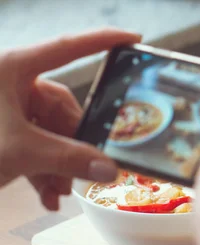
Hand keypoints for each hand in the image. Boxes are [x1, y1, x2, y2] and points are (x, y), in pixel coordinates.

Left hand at [0, 28, 140, 209]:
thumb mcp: (18, 151)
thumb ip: (68, 160)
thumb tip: (109, 169)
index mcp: (13, 69)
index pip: (69, 48)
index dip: (103, 42)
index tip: (132, 39)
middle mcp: (12, 83)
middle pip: (63, 109)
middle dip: (74, 146)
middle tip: (87, 172)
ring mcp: (6, 108)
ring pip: (50, 133)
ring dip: (59, 166)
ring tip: (59, 193)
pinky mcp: (2, 131)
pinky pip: (34, 145)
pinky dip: (43, 170)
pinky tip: (47, 195)